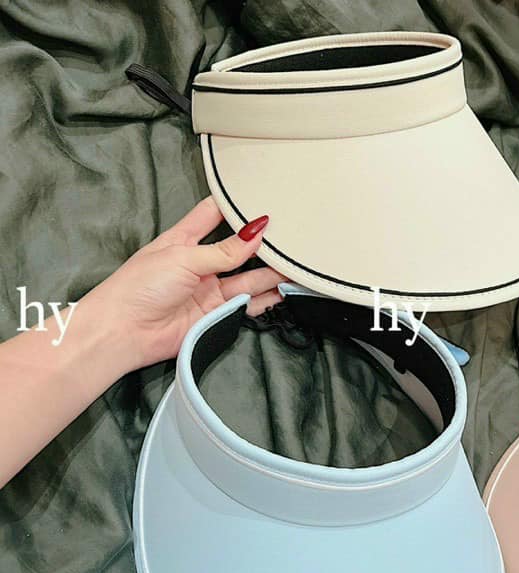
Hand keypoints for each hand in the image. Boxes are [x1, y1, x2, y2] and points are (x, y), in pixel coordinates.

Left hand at [85, 197, 283, 368]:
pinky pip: (247, 303)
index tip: (258, 196)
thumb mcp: (183, 258)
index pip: (211, 214)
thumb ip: (223, 250)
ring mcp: (209, 290)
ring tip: (296, 264)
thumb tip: (254, 234)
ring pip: (248, 277)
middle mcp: (199, 264)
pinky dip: (266, 298)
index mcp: (183, 240)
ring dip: (271, 272)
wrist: (124, 332)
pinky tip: (283, 290)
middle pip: (237, 249)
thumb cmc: (139, 287)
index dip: (233, 205)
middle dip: (261, 242)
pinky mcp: (216, 313)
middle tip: (290, 235)